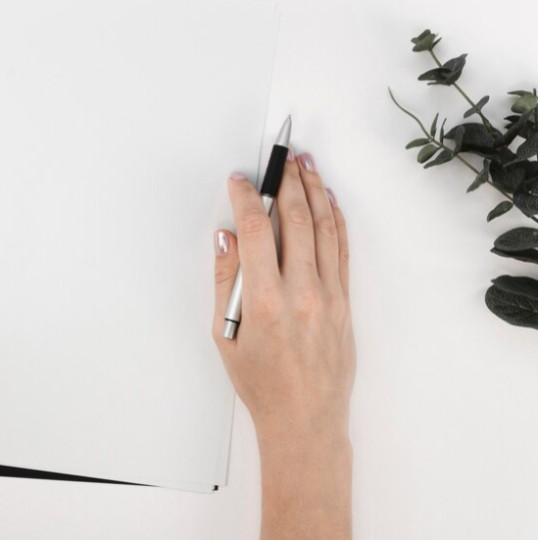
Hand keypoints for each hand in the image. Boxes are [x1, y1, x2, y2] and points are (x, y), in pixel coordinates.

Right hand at [212, 151, 353, 539]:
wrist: (304, 418)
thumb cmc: (261, 382)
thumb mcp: (225, 334)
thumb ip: (225, 281)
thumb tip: (226, 238)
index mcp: (265, 300)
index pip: (254, 231)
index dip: (246, 197)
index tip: (240, 180)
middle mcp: (301, 292)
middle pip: (294, 220)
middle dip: (287, 181)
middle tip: (281, 154)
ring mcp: (329, 295)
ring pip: (323, 228)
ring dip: (315, 191)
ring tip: (307, 163)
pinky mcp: (345, 301)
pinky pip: (341, 249)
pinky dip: (335, 220)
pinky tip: (329, 201)